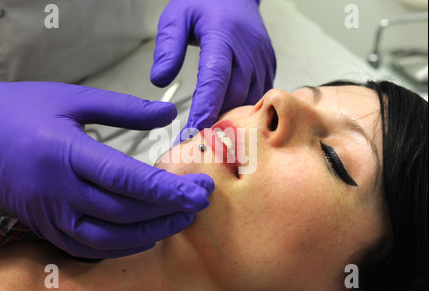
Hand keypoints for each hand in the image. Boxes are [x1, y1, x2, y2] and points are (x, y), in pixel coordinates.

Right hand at [0, 77, 213, 257]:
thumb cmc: (26, 110)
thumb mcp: (75, 99)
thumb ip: (125, 108)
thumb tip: (168, 112)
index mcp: (66, 152)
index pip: (126, 178)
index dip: (167, 189)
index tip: (199, 191)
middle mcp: (58, 189)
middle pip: (123, 211)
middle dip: (167, 210)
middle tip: (199, 202)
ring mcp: (50, 213)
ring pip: (108, 236)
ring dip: (150, 232)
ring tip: (181, 220)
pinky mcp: (46, 226)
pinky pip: (88, 247)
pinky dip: (121, 246)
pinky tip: (145, 235)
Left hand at [151, 0, 275, 133]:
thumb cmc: (202, 3)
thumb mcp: (176, 17)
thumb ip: (167, 48)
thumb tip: (159, 80)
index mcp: (223, 34)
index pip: (215, 77)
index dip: (206, 106)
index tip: (194, 129)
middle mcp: (247, 48)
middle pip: (236, 93)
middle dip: (218, 118)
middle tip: (200, 138)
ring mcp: (262, 56)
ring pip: (251, 97)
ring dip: (234, 116)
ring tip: (214, 131)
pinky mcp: (269, 63)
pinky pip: (261, 92)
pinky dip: (248, 107)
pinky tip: (232, 116)